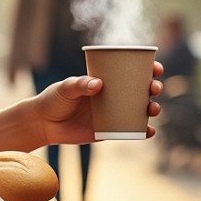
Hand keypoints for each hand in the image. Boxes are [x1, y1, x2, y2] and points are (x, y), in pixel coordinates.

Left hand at [35, 61, 163, 146]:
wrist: (44, 123)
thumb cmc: (54, 99)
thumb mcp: (66, 87)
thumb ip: (80, 84)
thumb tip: (98, 84)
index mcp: (106, 80)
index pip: (131, 72)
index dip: (148, 69)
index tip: (156, 68)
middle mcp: (113, 96)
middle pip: (141, 90)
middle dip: (154, 88)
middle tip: (154, 88)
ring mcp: (113, 114)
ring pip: (140, 110)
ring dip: (152, 109)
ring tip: (153, 109)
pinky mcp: (109, 131)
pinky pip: (130, 131)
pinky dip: (142, 132)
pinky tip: (149, 131)